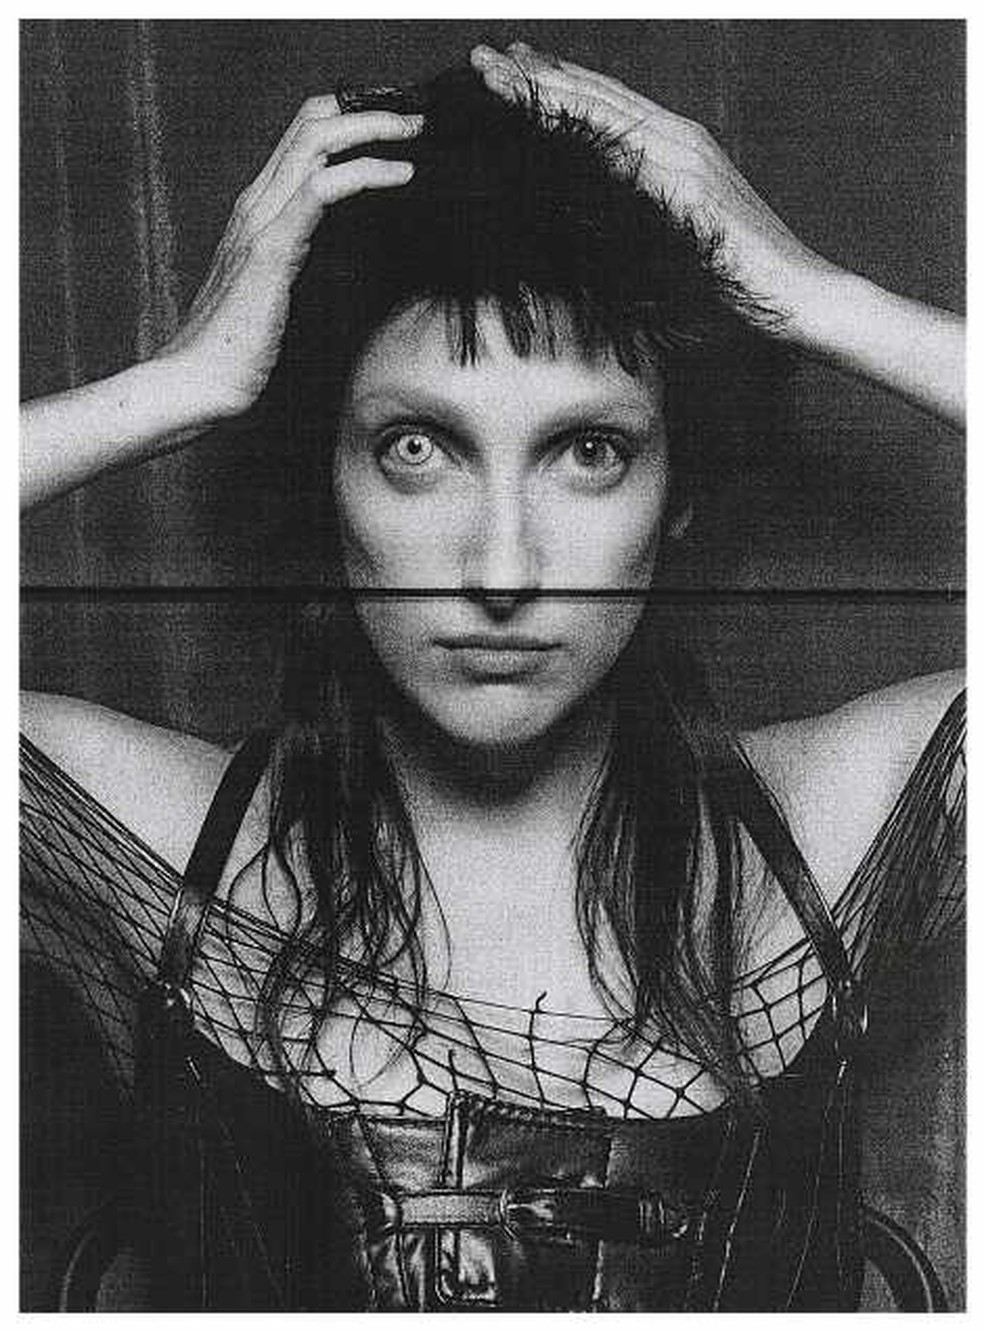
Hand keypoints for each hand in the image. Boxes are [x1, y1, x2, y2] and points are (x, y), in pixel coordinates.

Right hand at [158, 98, 421, 420]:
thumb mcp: (281, 297)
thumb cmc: (236, 351)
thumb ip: (304, 268)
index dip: (349, 120)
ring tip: (415, 131)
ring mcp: (259, 222)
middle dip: (370, 110)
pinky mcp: (271, 249)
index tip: (396, 130)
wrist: (197, 382)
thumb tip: (349, 264)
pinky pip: (321, 188)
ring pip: (315, 140)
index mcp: (257, 212)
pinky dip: (366, 171)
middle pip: (310, 123)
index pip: (301, 139)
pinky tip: (399, 173)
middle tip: (418, 118)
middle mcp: (255, 205)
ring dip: (373, 126)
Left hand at [471, 42, 835, 327]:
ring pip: (602, 110)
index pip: (607, 106)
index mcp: (678, 149)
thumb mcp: (677, 241)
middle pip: (597, 96)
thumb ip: (641, 219)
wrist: (799, 294)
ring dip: (542, 89)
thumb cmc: (738, 281)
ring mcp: (687, 158)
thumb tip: (593, 227)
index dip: (557, 84)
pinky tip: (538, 120)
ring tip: (492, 74)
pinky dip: (577, 130)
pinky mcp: (689, 188)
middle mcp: (682, 140)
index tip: (509, 71)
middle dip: (536, 74)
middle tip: (480, 59)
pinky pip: (623, 152)